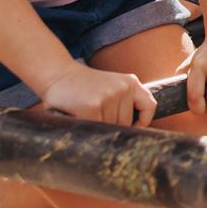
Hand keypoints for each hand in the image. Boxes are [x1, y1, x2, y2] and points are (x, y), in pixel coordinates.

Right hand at [39, 64, 157, 125]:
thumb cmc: (84, 86)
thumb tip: (133, 133)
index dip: (143, 121)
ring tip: (85, 114)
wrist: (57, 74)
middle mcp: (123, 88)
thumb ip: (124, 102)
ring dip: (98, 128)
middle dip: (112, 126)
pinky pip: (96, 128)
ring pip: (111, 127)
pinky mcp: (92, 107)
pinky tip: (79, 118)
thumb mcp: (111, 85)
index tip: (132, 127)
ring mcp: (108, 97)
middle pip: (126, 123)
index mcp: (131, 82)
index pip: (149, 106)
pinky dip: (87, 129)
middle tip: (95, 117)